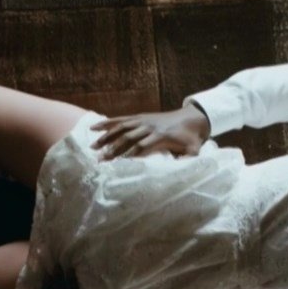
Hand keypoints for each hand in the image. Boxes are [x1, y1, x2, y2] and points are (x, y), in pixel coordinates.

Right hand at [90, 106, 210, 159]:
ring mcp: (143, 120)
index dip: (129, 154)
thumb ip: (187, 161)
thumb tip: (179, 171)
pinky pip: (121, 119)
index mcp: (161, 136)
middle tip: (100, 159)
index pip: (141, 146)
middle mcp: (149, 126)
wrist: (193, 117)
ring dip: (106, 137)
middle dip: (113, 148)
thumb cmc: (191, 138)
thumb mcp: (194, 150)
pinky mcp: (139, 117)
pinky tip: (94, 127)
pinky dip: (107, 123)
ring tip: (93, 147)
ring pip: (121, 127)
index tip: (117, 164)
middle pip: (127, 137)